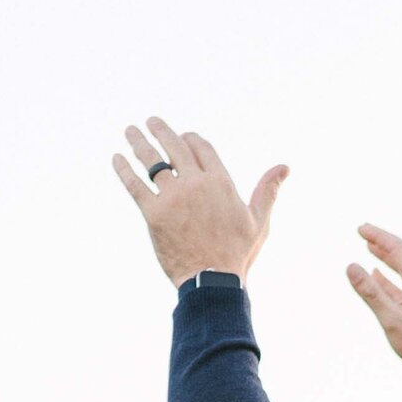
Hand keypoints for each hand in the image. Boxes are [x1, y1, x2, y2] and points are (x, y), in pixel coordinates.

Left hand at [111, 119, 284, 285]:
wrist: (212, 281)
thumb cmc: (237, 253)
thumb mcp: (259, 220)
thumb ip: (267, 190)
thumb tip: (284, 167)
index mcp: (221, 182)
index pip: (201, 147)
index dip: (190, 138)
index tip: (182, 135)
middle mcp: (196, 184)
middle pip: (175, 147)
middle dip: (161, 130)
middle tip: (150, 121)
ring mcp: (173, 197)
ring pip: (152, 162)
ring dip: (139, 142)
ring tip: (130, 130)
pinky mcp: (153, 214)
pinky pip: (135, 185)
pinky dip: (124, 170)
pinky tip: (116, 158)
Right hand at [346, 225, 401, 398]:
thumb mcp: (390, 317)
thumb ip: (370, 291)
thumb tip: (351, 266)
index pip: (400, 249)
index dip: (380, 237)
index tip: (361, 229)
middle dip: (385, 242)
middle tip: (364, 233)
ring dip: (389, 258)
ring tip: (371, 249)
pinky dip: (391, 278)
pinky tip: (379, 276)